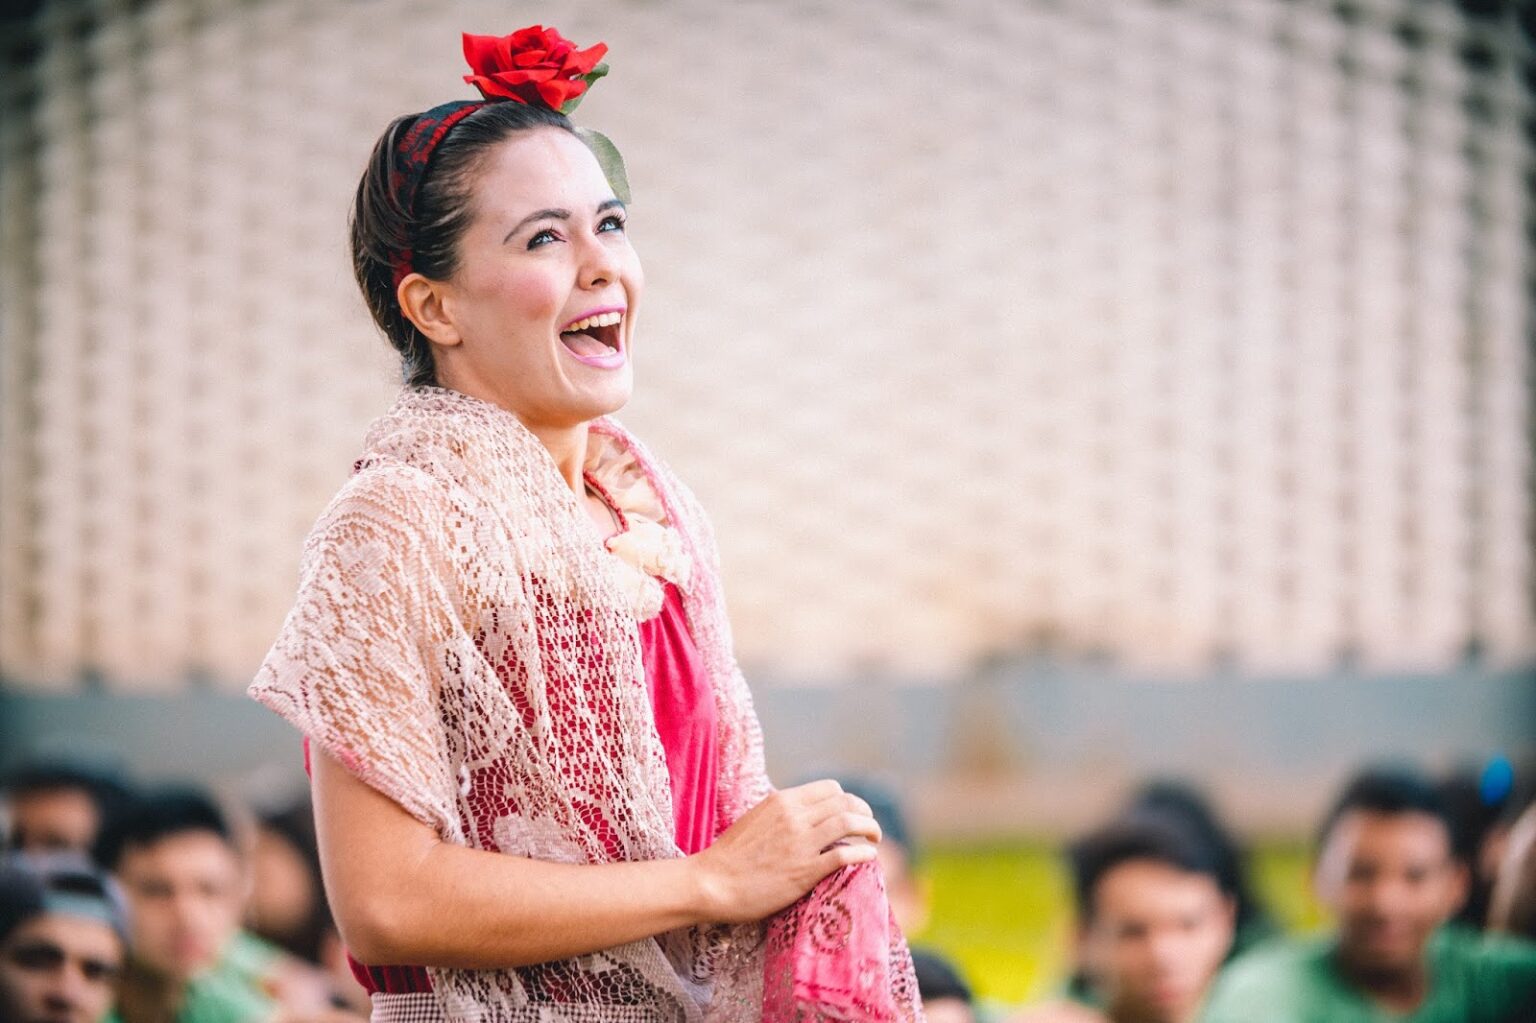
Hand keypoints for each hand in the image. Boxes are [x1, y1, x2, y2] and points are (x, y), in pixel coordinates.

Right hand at [690, 779, 880, 923]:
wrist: (712, 882)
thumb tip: (800, 814)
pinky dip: (863, 853)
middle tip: (869, 827)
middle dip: (864, 812)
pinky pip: (844, 855)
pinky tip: (868, 857)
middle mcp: (794, 816)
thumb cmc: (729, 856)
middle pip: (846, 802)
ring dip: (870, 829)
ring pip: (850, 823)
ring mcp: (800, 842)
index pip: (830, 788)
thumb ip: (780, 814)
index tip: (852, 813)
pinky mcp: (804, 871)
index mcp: (782, 800)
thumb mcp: (755, 819)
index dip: (847, 800)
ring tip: (874, 840)